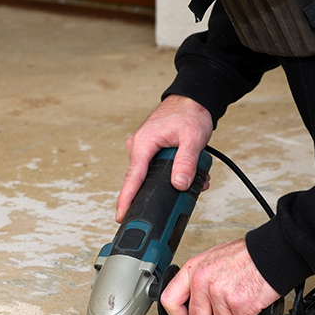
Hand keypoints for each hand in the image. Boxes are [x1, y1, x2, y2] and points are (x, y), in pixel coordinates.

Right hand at [116, 95, 213, 221]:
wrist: (192, 99)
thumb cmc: (190, 113)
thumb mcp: (193, 138)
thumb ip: (186, 162)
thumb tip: (179, 184)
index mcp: (143, 143)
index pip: (133, 178)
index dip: (126, 199)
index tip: (121, 215)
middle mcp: (138, 147)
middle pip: (142, 180)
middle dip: (161, 192)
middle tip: (179, 199)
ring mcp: (143, 149)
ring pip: (152, 175)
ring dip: (171, 181)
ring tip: (193, 181)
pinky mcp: (150, 150)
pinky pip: (156, 168)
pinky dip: (172, 172)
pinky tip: (187, 173)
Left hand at [159, 238, 279, 314]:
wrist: (274, 251)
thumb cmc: (248, 255)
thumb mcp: (214, 259)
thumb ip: (201, 279)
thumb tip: (195, 300)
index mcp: (193, 270)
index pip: (169, 300)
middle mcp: (203, 282)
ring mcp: (220, 294)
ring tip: (245, 311)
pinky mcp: (239, 304)